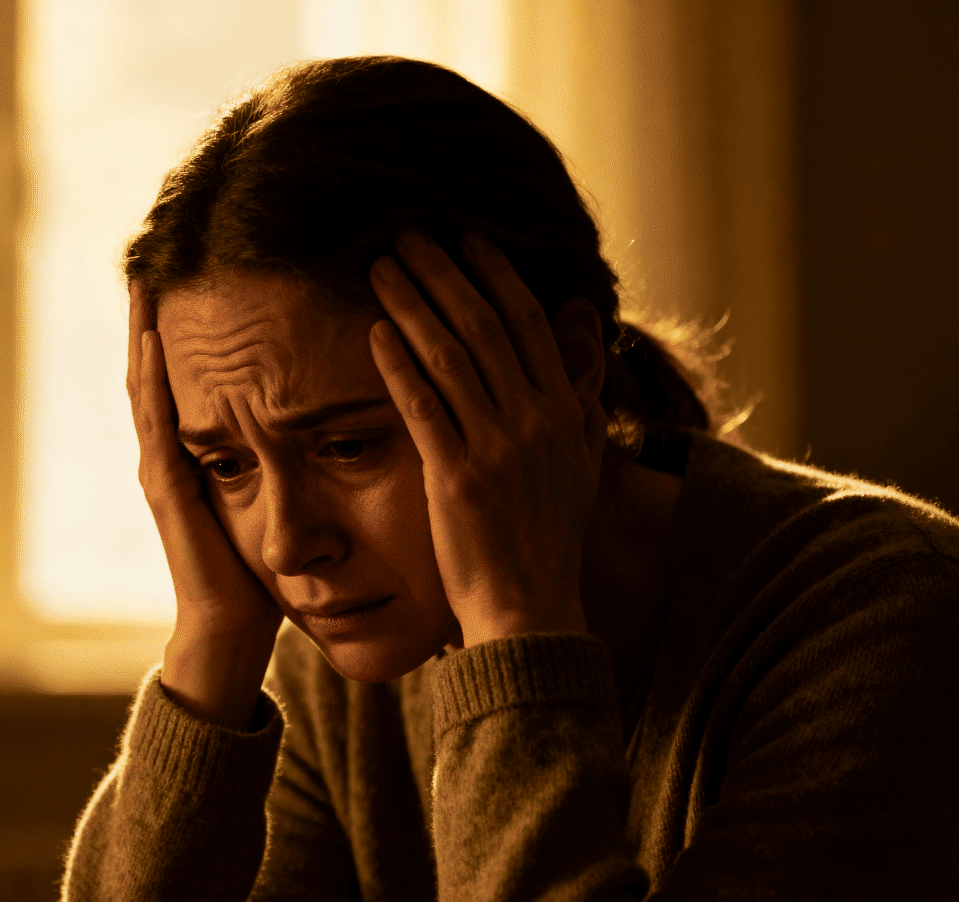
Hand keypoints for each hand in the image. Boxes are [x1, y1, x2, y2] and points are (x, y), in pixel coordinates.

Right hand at [126, 282, 283, 727]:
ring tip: (146, 276)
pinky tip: (151, 336)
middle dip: (158, 314)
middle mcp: (174, 454)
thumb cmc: (264, 575)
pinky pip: (154, 417)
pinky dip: (150, 374)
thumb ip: (297, 463)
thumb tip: (341, 425)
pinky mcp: (166, 486)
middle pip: (159, 368)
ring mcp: (164, 468)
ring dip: (144, 330)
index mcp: (201, 454)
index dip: (195, 329)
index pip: (193, 377)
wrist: (232, 632)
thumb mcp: (285, 503)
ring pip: (147, 383)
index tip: (204, 273)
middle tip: (162, 253)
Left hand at [367, 230, 605, 646]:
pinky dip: (399, 366)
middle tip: (408, 234)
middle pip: (485, 325)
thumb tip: (583, 322)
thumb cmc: (546, 539)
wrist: (531, 610)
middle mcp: (534, 421)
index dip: (494, 273)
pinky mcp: (457, 479)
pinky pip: (424, 408)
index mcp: (562, 411)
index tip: (464, 237)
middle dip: (444, 272)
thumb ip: (579, 390)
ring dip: (413, 304)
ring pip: (451, 357)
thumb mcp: (580, 459)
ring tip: (381, 267)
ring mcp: (497, 449)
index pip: (529, 321)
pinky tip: (375, 333)